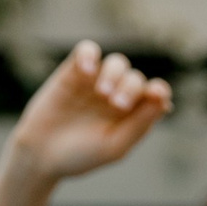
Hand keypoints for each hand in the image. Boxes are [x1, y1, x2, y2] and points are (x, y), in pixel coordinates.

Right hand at [0, 41, 173, 189]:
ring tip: (102, 93)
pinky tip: (86, 70)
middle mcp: (119, 94)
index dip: (159, 90)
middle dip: (130, 88)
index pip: (156, 93)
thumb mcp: (115, 146)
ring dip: (114, 74)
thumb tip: (165, 101)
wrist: (41, 155)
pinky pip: (87, 50)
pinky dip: (89, 54)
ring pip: (117, 62)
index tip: (155, 94)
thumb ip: (140, 124)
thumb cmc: (81, 155)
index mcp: (134, 114)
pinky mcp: (73, 72)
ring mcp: (96, 81)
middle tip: (116, 105)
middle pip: (135, 78)